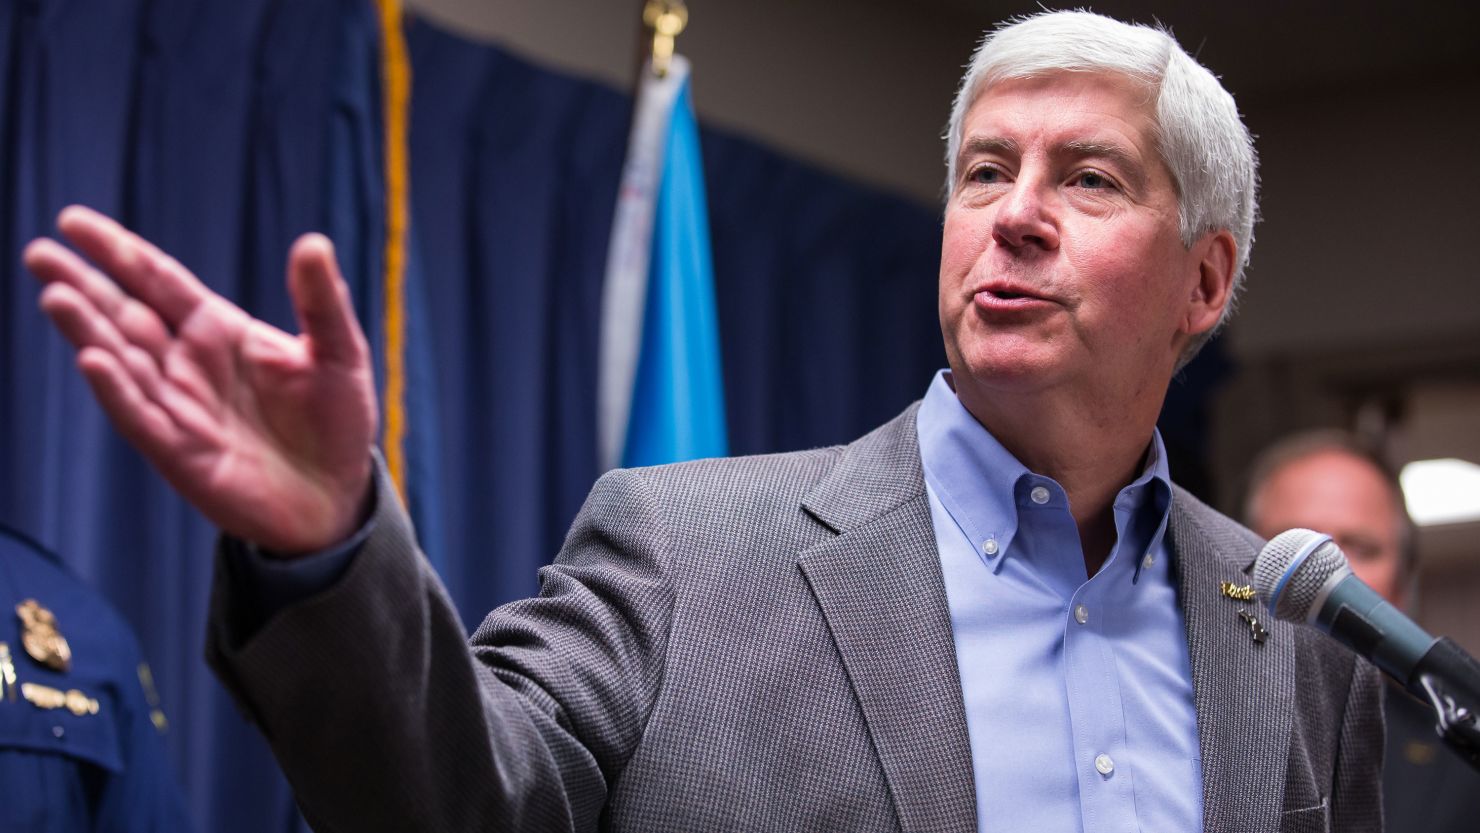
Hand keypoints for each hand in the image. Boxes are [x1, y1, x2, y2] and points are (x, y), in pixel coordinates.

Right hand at [24, 206, 377, 553]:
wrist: (337, 496)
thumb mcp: (340, 353)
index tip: (73, 222)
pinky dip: (118, 390)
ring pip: (122, 361)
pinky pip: (141, 416)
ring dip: (89, 331)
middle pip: (125, 314)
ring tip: (56, 296)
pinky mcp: (180, 452)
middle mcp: (188, 364)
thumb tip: (315, 242)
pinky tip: (93, 360)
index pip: (159, 281)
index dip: (119, 252)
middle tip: (39, 252)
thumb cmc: (336, 421)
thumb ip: (322, 300)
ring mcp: (178, 407)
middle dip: (83, 284)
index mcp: (218, 330)